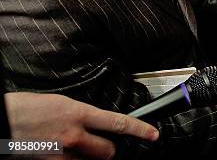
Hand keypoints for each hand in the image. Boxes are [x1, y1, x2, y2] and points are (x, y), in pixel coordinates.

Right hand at [5, 92, 158, 159]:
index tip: (152, 134)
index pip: (118, 122)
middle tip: (101, 144)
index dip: (139, 130)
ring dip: (88, 158)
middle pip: (108, 151)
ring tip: (74, 148)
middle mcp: (73, 136)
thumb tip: (90, 120)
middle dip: (109, 149)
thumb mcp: (57, 103)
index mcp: (77, 113)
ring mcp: (61, 154)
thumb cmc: (22, 109)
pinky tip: (59, 153)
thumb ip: (78, 113)